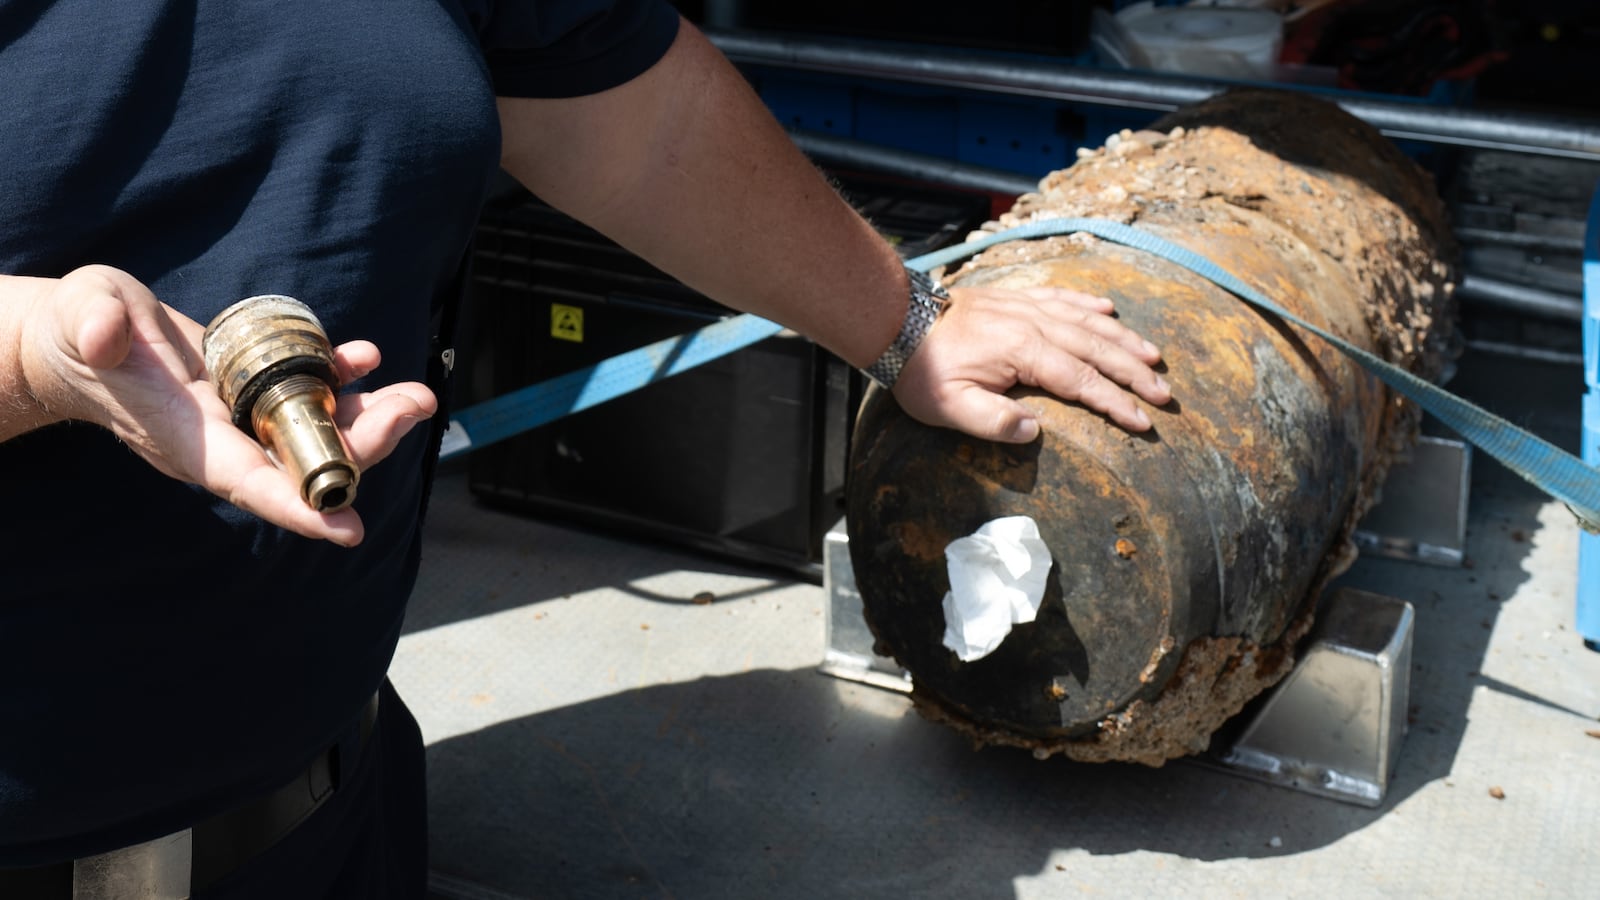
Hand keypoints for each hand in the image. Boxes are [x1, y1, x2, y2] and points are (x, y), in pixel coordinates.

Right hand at [18, 265, 435, 545]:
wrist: (78, 339)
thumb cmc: (78, 331)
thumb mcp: (81, 318)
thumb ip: (93, 324)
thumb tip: (108, 332)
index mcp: (187, 441)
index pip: (251, 484)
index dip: (301, 508)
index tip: (350, 529)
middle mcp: (225, 441)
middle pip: (305, 459)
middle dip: (366, 442)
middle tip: (414, 406)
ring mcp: (242, 421)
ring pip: (318, 433)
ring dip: (372, 417)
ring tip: (417, 394)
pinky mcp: (253, 393)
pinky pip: (308, 397)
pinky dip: (343, 380)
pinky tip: (364, 357)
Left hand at [891, 285, 1170, 442]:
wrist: (899, 320)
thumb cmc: (923, 370)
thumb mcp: (949, 408)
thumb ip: (993, 422)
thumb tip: (1035, 431)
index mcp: (1024, 352)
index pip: (1082, 382)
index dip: (1116, 403)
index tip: (1144, 422)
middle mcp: (1034, 324)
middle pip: (1096, 349)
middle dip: (1135, 373)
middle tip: (1164, 394)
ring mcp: (1027, 306)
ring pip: (1087, 321)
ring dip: (1123, 338)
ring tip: (1153, 356)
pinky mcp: (1017, 298)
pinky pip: (1063, 297)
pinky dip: (1089, 304)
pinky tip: (1108, 308)